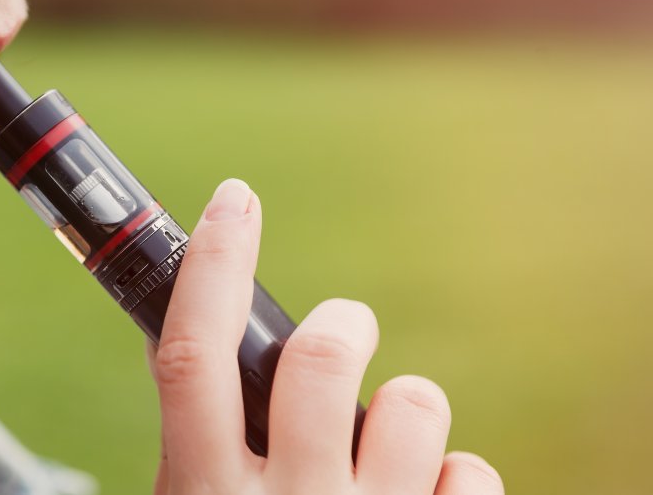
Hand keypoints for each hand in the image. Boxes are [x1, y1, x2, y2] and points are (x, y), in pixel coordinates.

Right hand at [145, 179, 502, 493]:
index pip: (194, 354)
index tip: (235, 199)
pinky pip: (470, 472)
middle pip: (319, 358)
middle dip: (345, 323)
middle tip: (347, 332)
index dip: (212, 265)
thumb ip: (198, 436)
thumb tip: (203, 326)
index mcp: (206, 492)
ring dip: (405, 406)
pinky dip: (452, 474)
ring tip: (387, 444)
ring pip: (412, 405)